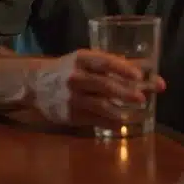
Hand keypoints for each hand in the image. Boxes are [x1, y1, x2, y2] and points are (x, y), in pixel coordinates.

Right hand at [26, 49, 165, 126]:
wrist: (37, 84)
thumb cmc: (69, 68)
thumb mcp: (86, 60)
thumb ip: (114, 63)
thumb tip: (147, 66)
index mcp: (82, 59)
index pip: (105, 62)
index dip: (123, 69)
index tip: (140, 76)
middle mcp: (76, 77)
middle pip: (105, 85)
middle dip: (126, 92)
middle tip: (142, 98)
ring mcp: (72, 97)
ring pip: (100, 105)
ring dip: (120, 111)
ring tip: (136, 114)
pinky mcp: (70, 115)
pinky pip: (94, 120)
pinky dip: (111, 123)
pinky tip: (122, 124)